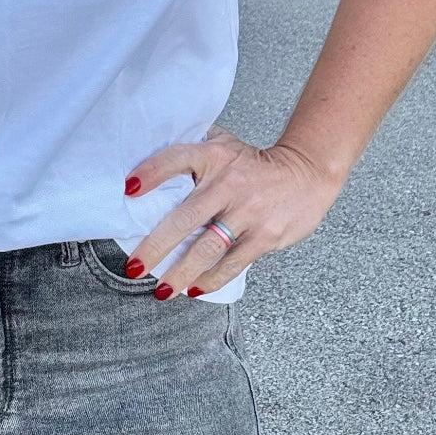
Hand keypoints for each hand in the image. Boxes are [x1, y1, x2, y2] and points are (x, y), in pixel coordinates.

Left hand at [123, 124, 343, 297]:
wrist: (307, 172)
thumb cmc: (255, 163)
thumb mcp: (224, 144)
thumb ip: (193, 152)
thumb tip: (148, 166)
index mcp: (214, 155)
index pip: (176, 159)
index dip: (151, 172)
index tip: (128, 189)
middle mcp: (229, 183)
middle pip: (185, 218)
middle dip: (156, 246)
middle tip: (135, 267)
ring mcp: (249, 212)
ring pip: (207, 249)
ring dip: (181, 273)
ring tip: (161, 290)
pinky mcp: (266, 236)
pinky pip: (233, 263)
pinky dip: (211, 279)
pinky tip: (193, 290)